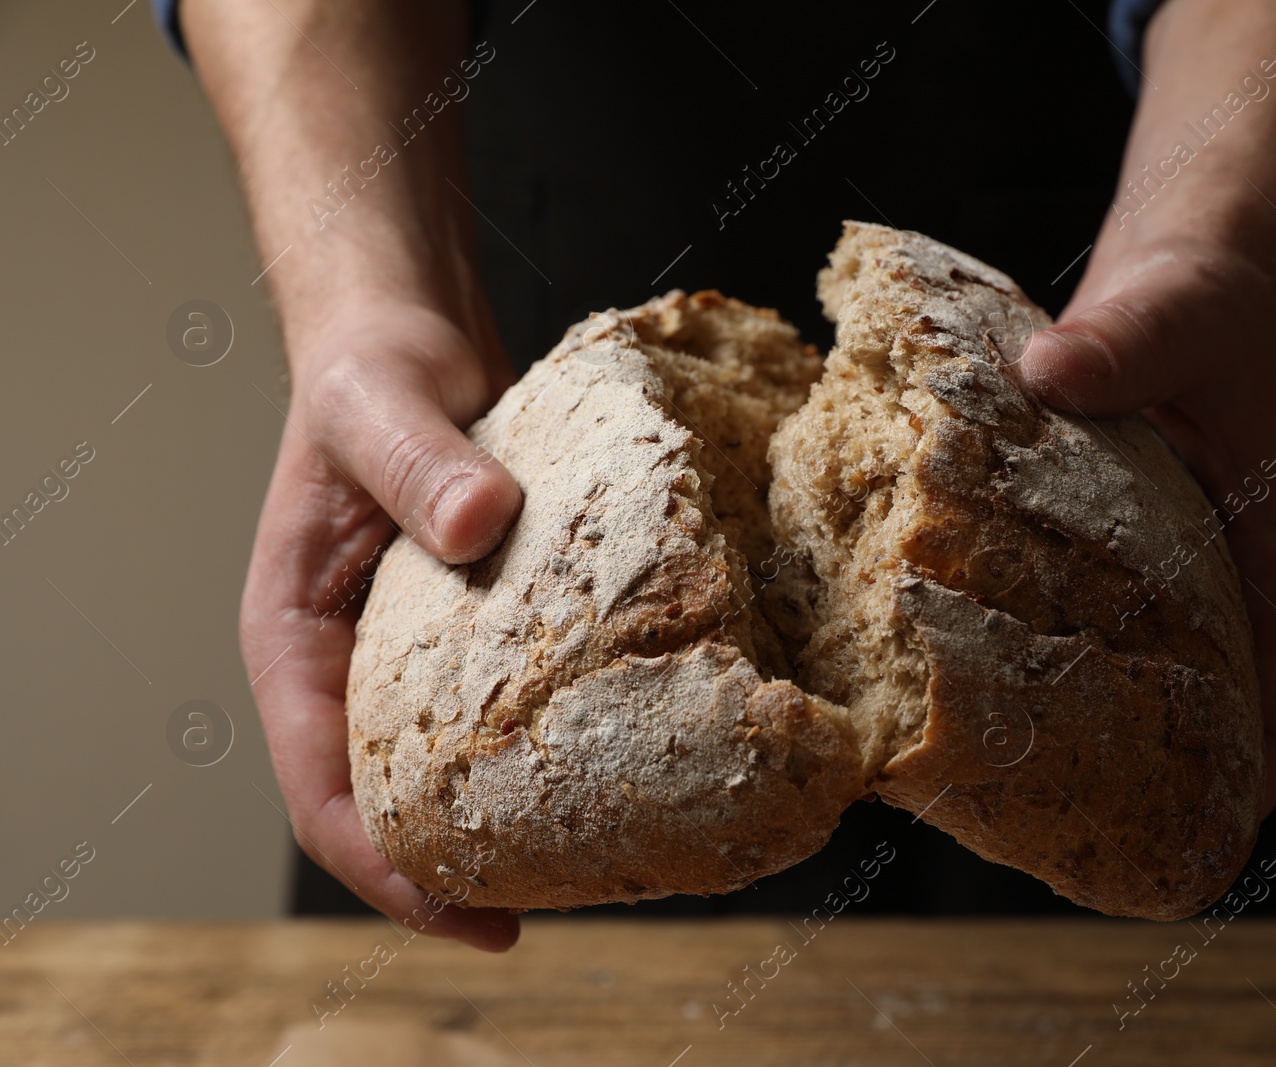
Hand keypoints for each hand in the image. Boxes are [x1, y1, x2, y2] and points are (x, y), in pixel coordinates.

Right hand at [240, 301, 524, 949]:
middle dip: (445, 871)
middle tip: (532, 915)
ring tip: (579, 865)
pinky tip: (606, 763)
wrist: (407, 331)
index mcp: (294, 637)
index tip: (463, 911)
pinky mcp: (466, 627)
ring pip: (439, 766)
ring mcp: (405, 651)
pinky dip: (533, 748)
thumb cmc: (371, 365)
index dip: (385, 865)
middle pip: (384, 800)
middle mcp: (346, 661)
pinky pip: (492, 709)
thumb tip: (479, 524)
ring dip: (494, 821)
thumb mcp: (383, 405)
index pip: (321, 785)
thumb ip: (421, 462)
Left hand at [1020, 238, 1275, 815]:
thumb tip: (1051, 373)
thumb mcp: (1177, 316)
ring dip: (1080, 718)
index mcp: (1272, 549)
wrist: (1168, 270)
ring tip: (999, 770)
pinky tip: (954, 669)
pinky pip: (1063, 612)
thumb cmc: (1203, 299)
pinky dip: (1024, 644)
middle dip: (1151, 770)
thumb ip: (1125, 346)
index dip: (1252, 770)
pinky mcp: (1090, 545)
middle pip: (1200, 701)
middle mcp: (1212, 575)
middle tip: (1073, 832)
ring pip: (1128, 668)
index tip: (1203, 833)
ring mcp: (1151, 567)